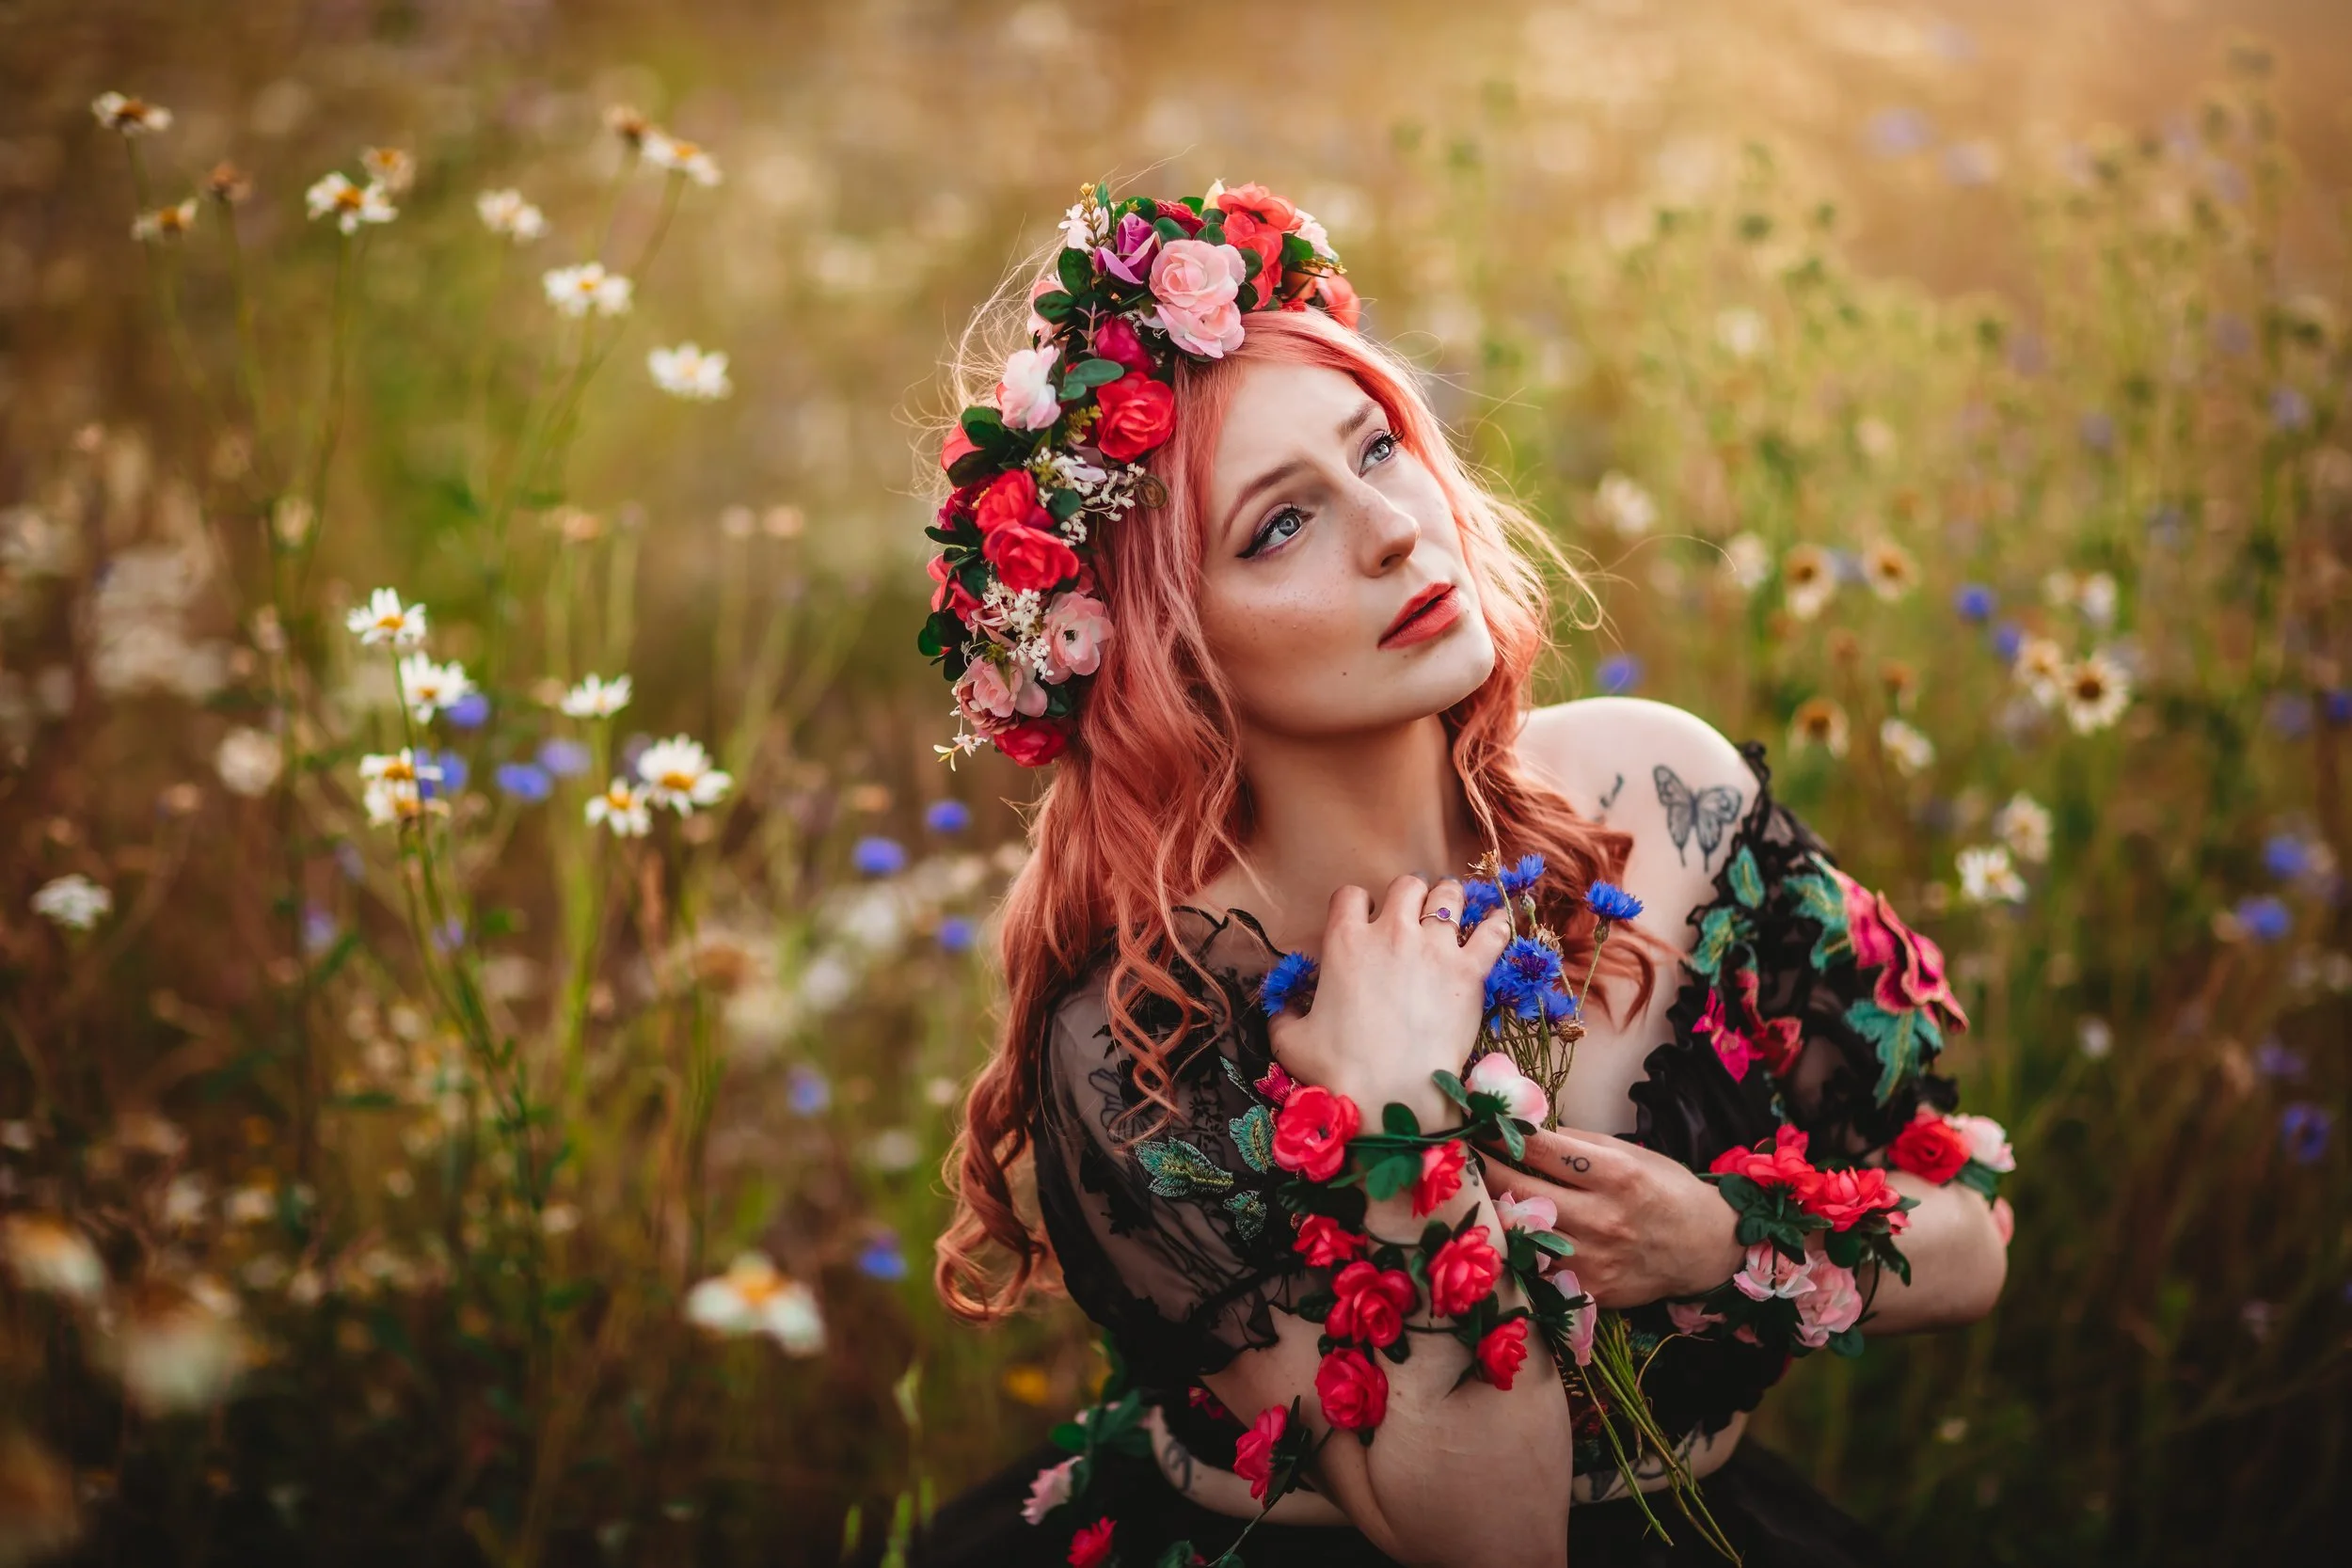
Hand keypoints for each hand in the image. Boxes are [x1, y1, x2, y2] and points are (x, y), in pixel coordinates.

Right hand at [1267, 875, 1512, 1119]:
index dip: (1356, 905)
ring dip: (1450, 900)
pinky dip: (1495, 926)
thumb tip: (1283, 1010)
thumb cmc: (1337, 1070)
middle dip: (1410, 895)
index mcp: (1344, 942)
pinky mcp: (1470, 971)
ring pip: (1450, 895)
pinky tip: (1493, 929)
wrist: (1392, 1096)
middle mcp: (1391, 933)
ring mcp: (1434, 949)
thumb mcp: (1291, 1042)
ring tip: (1452, 914)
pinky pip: (1493, 931)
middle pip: (1407, 885)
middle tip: (1413, 916)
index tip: (1363, 922)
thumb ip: (1284, 1016)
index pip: (1350, 895)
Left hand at [1478, 1126, 1744, 1308]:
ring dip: (1490, 1211)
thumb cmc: (1666, 1192)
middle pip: (1520, 1191)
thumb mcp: (1632, 1154)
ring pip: (1520, 1234)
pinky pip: (1536, 1270)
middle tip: (1456, 1155)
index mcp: (1617, 1175)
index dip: (1499, 1132)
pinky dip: (1515, 1250)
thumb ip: (1579, 1144)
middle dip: (1482, 1169)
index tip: (1473, 1121)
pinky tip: (1496, 1234)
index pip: (1542, 1148)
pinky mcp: (1588, 1292)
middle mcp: (1603, 1218)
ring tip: (1468, 1193)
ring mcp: (1594, 1260)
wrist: (1706, 1250)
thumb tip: (1526, 1130)